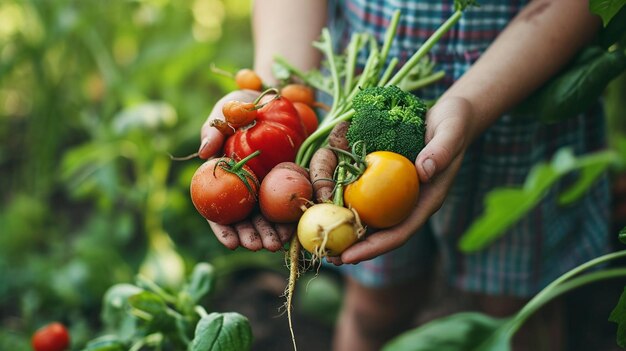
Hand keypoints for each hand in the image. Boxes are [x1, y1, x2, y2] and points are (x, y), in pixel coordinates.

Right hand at [199, 89, 295, 251]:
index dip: (224, 229)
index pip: (219, 211)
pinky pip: (289, 204)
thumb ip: (212, 130)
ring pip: (268, 218)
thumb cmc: (240, 105)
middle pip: (246, 220)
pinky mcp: (288, 181)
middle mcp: (244, 188)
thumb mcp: (224, 113)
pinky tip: (294, 229)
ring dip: (272, 234)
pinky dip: (290, 218)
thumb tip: (203, 152)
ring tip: (277, 244)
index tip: (232, 243)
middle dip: (252, 236)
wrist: (274, 97)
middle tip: (260, 246)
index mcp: (223, 180)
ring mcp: (267, 187)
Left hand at [328, 97, 473, 264]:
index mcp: (427, 200)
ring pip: (371, 219)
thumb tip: (424, 171)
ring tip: (322, 241)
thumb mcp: (451, 132)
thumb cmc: (454, 123)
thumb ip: (441, 151)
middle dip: (355, 248)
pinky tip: (327, 205)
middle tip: (328, 258)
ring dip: (347, 230)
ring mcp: (398, 193)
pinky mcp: (388, 180)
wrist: (450, 114)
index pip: (400, 232)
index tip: (350, 256)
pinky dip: (347, 203)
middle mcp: (410, 202)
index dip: (375, 247)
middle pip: (381, 233)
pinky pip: (366, 196)